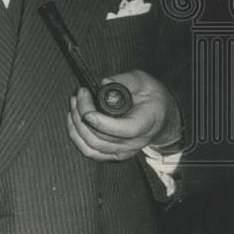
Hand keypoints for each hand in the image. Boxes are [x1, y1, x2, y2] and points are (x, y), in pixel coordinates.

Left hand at [66, 70, 180, 161]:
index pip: (124, 130)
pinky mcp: (112, 153)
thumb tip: (105, 83)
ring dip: (77, 125)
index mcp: (145, 124)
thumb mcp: (144, 81)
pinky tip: (73, 120)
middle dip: (83, 114)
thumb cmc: (151, 98)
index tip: (87, 109)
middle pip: (101, 137)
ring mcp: (123, 151)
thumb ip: (125, 80)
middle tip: (80, 94)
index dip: (102, 123)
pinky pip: (90, 152)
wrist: (161, 117)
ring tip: (75, 103)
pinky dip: (77, 137)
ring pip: (92, 146)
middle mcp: (134, 142)